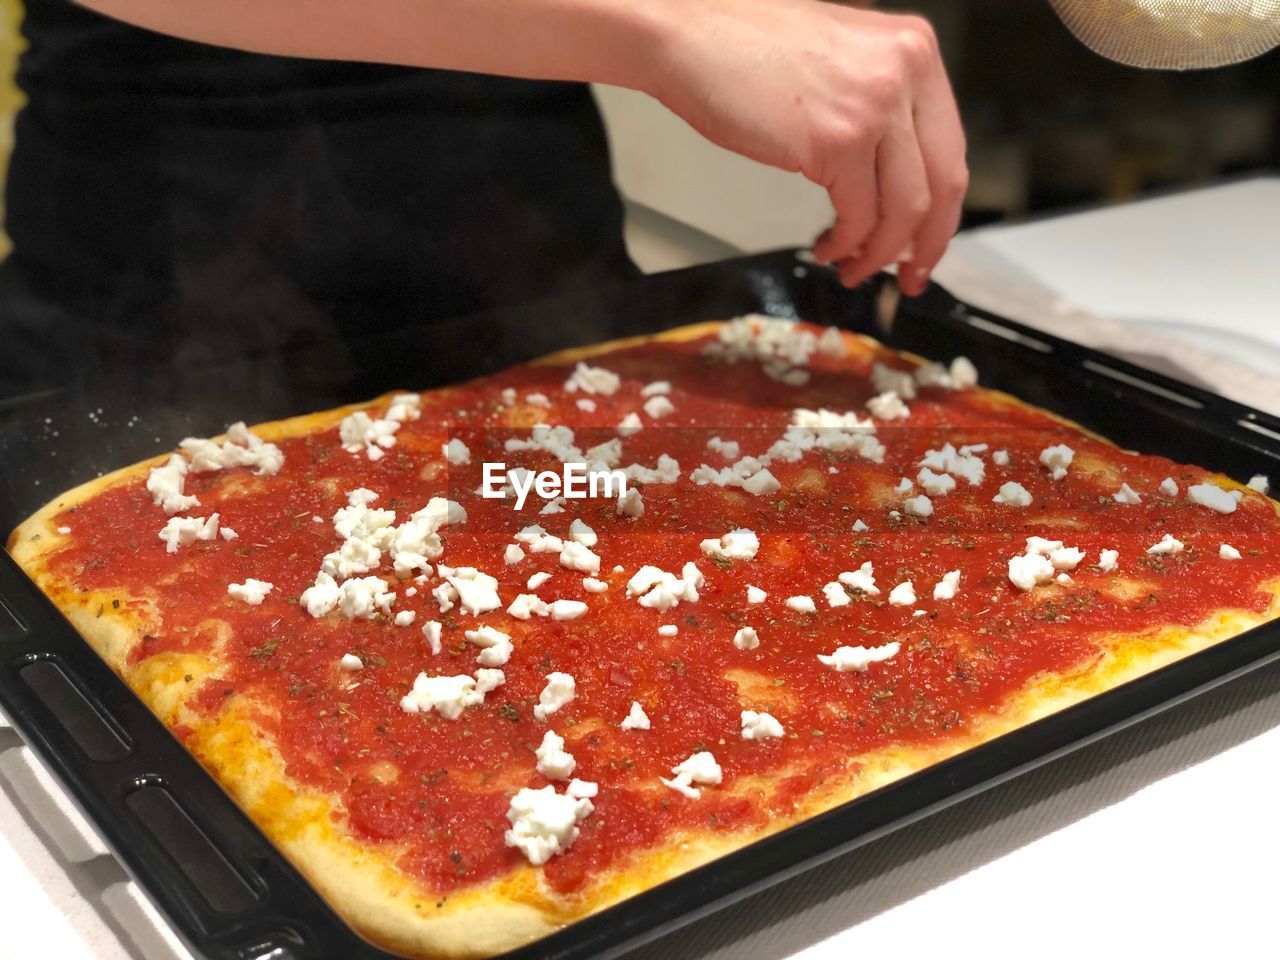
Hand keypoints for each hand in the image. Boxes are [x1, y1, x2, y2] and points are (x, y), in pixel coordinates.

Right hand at [647, 0, 966, 293]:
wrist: (689, 36)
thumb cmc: (745, 48)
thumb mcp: (842, 62)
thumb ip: (881, 106)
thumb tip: (897, 180)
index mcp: (914, 49)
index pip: (951, 150)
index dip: (942, 211)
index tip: (927, 243)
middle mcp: (905, 71)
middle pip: (941, 184)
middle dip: (924, 245)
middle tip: (909, 274)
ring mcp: (875, 105)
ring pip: (905, 209)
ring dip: (879, 253)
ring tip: (853, 266)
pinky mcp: (839, 140)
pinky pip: (859, 214)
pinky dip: (846, 243)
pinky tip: (828, 247)